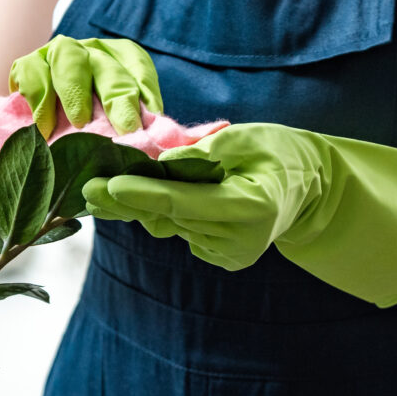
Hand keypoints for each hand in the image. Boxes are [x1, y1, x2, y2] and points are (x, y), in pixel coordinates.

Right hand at [11, 36, 162, 137]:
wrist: (54, 124)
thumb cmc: (101, 126)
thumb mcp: (125, 123)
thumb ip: (142, 130)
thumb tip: (161, 151)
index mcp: (125, 60)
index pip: (139, 70)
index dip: (146, 93)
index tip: (152, 121)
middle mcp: (94, 52)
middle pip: (107, 67)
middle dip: (117, 98)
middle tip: (124, 130)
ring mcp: (60, 53)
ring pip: (67, 58)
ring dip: (74, 91)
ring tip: (79, 123)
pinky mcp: (30, 63)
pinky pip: (30, 69)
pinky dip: (36, 96)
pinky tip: (42, 126)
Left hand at [83, 123, 396, 306]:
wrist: (311, 188)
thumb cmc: (279, 153)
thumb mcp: (247, 138)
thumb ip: (202, 152)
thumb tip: (158, 162)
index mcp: (252, 208)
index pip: (186, 202)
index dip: (144, 193)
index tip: (108, 184)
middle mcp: (241, 240)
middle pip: (170, 218)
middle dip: (127, 201)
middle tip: (85, 189)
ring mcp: (232, 254)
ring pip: (170, 227)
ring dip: (139, 206)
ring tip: (104, 190)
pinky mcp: (224, 258)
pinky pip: (181, 232)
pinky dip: (164, 213)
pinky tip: (148, 197)